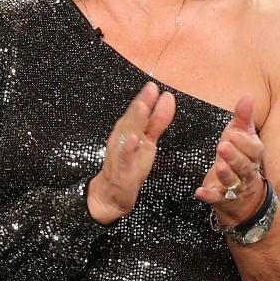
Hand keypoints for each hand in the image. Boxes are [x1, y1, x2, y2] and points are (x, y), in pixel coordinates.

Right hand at [86, 82, 175, 223]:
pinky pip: (124, 157)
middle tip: (150, 89)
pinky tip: (134, 138)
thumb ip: (158, 121)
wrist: (112, 193)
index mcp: (129, 130)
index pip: (137, 111)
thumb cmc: (130, 165)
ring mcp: (121, 153)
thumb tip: (167, 99)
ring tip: (143, 106)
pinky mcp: (122, 170)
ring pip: (127, 134)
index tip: (154, 86)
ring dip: (134, 120)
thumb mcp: (148, 141)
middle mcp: (123, 139)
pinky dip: (128, 148)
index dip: (145, 98)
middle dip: (141, 104)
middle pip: (132, 119)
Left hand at [194, 96, 265, 228]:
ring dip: (226, 174)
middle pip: (244, 165)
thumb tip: (249, 95)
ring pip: (233, 181)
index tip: (233, 133)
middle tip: (222, 146)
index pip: (253, 149)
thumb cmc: (240, 157)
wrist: (244, 194)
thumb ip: (244, 117)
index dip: (244, 143)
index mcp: (252, 155)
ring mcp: (235, 187)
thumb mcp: (242, 136)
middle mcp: (246, 172)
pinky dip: (209, 195)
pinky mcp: (222, 198)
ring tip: (218, 166)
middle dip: (234, 156)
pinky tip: (200, 192)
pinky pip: (216, 198)